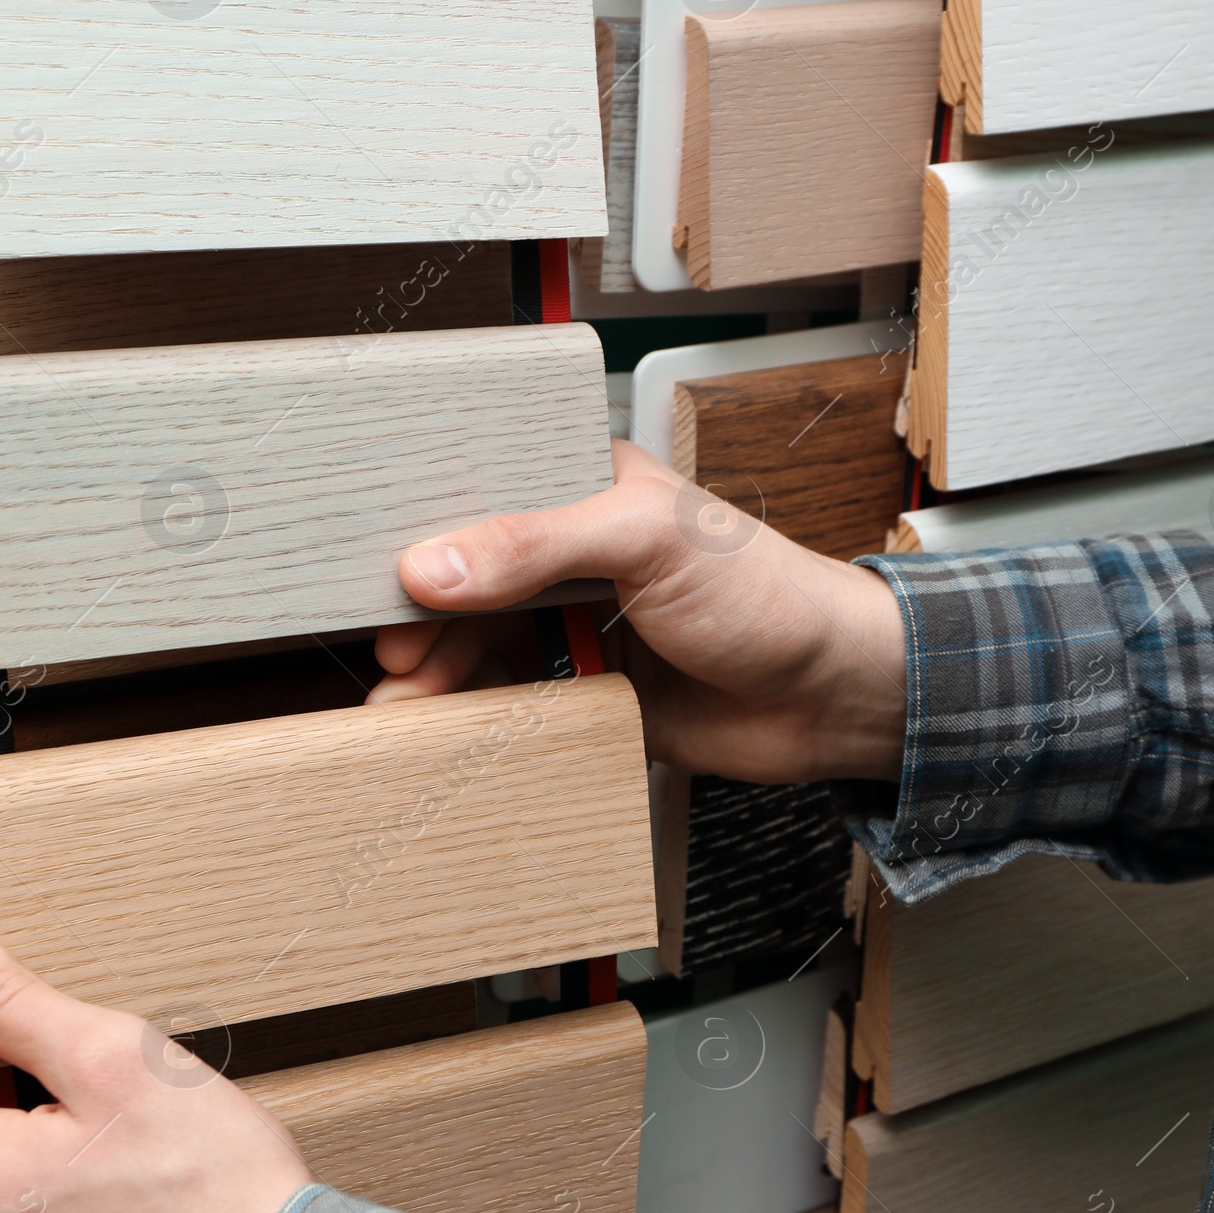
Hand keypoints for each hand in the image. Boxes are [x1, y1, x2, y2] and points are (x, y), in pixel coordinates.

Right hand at [371, 441, 907, 785]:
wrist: (830, 697)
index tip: (383, 581)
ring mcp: (580, 622)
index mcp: (585, 484)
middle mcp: (575, 551)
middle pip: (468, 580)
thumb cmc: (767, 594)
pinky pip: (514, 702)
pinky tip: (450, 728)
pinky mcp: (590, 692)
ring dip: (439, 676)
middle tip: (395, 659)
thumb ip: (536, 544)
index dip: (425, 537)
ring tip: (404, 707)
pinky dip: (477, 715)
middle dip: (421, 620)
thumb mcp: (646, 541)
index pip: (480, 496)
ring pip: (482, 644)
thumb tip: (432, 564)